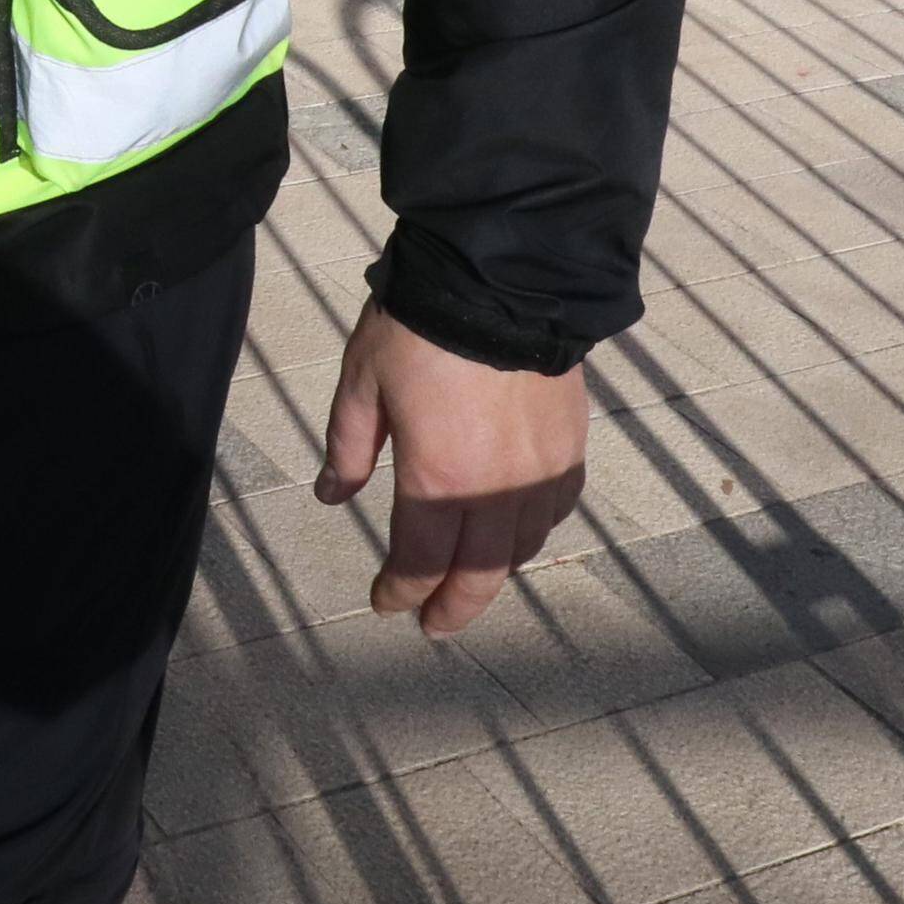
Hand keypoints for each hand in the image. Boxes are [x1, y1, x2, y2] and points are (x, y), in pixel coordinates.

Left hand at [316, 304, 590, 635]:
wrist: (501, 277)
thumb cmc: (419, 326)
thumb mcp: (362, 382)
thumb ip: (349, 448)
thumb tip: (332, 495)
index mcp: (437, 481)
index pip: (419, 562)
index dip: (400, 591)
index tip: (386, 602)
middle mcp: (496, 491)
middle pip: (479, 575)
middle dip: (452, 607)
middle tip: (435, 625)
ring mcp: (541, 472)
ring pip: (522, 548)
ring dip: (494, 572)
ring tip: (472, 578)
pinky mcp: (571, 447)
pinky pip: (556, 508)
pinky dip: (535, 530)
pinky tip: (519, 527)